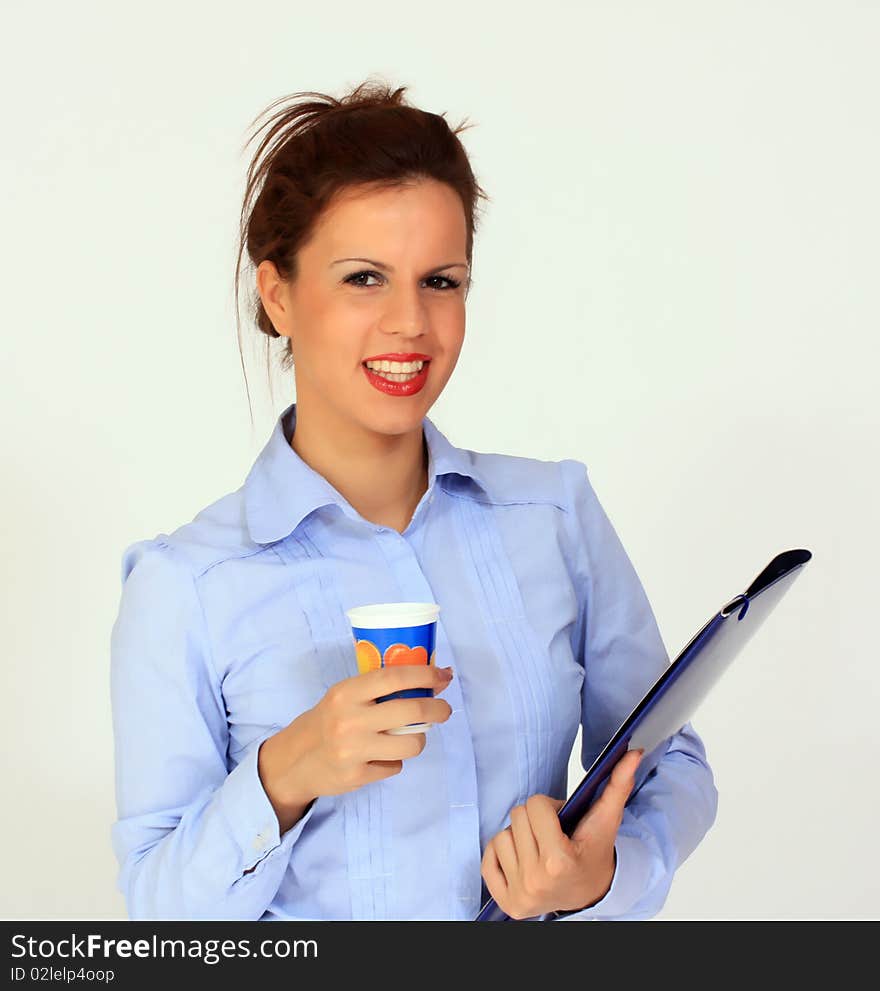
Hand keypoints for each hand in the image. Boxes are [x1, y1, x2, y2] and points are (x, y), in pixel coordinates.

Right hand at [258, 663, 454, 828]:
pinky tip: (379, 756)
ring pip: (412, 744)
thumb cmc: (328, 720)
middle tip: (444, 710)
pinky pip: (395, 766)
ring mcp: (353, 750)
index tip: (443, 675)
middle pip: (412, 711)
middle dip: (438, 709)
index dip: (425, 674)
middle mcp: (350, 720)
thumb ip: (380, 689)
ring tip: (408, 736)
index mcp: (346, 693)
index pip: (395, 677)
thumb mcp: (346, 696)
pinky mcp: (357, 776)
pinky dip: (393, 761)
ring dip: (417, 740)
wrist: (295, 761)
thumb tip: (433, 679)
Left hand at [480, 748, 643, 918]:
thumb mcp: (607, 821)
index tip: (560, 821)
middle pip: (516, 818)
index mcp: (559, 861)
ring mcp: (519, 894)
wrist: (589, 894)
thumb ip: (619, 785)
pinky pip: (486, 860)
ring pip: (501, 837)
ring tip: (537, 847)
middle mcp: (535, 881)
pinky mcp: (506, 903)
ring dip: (518, 836)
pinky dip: (501, 855)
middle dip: (533, 819)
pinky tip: (522, 859)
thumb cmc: (593, 854)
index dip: (548, 807)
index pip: (534, 805)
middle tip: (550, 833)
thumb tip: (634, 753)